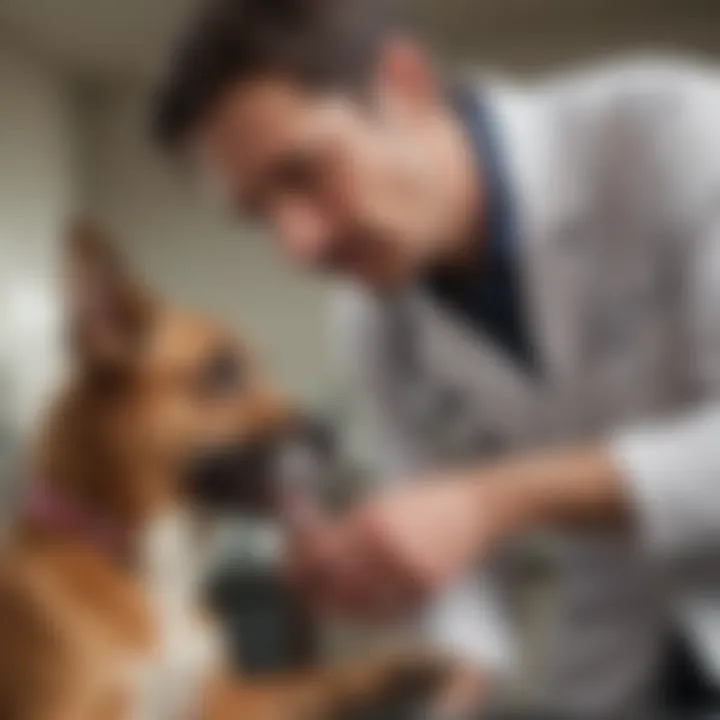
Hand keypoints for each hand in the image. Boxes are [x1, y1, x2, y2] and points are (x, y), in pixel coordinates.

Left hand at [284, 472, 501, 620]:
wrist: (477, 507)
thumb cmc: (429, 499)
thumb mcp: (383, 504)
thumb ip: (350, 528)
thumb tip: (314, 547)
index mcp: (374, 523)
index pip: (321, 551)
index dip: (298, 558)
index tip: (287, 558)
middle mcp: (388, 551)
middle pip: (334, 582)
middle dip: (310, 584)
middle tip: (297, 581)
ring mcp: (408, 574)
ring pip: (357, 603)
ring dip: (333, 600)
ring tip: (321, 594)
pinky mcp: (425, 591)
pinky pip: (384, 610)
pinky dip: (364, 610)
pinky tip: (354, 603)